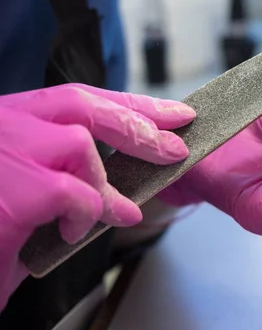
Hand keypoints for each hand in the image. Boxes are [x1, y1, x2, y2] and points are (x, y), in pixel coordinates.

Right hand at [0, 84, 194, 309]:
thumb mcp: (22, 188)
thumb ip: (63, 176)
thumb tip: (116, 187)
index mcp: (12, 119)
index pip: (82, 100)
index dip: (132, 104)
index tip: (173, 113)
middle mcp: (4, 123)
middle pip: (86, 105)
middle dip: (142, 124)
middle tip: (176, 148)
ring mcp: (3, 150)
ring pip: (78, 143)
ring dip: (104, 183)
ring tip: (111, 209)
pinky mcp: (10, 190)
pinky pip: (71, 192)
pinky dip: (85, 212)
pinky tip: (71, 230)